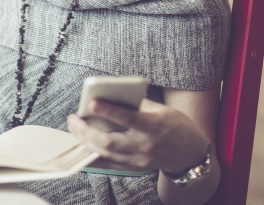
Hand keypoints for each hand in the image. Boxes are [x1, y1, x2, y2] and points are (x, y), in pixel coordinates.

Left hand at [67, 99, 209, 174]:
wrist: (190, 152)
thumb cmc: (174, 124)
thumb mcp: (160, 109)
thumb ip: (136, 104)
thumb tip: (108, 97)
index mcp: (154, 126)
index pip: (128, 118)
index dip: (109, 111)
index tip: (92, 102)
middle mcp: (145, 145)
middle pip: (110, 141)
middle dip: (87, 131)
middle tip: (73, 119)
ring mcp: (139, 159)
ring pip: (106, 154)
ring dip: (86, 142)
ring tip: (74, 129)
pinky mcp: (134, 167)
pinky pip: (108, 164)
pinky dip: (92, 156)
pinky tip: (80, 146)